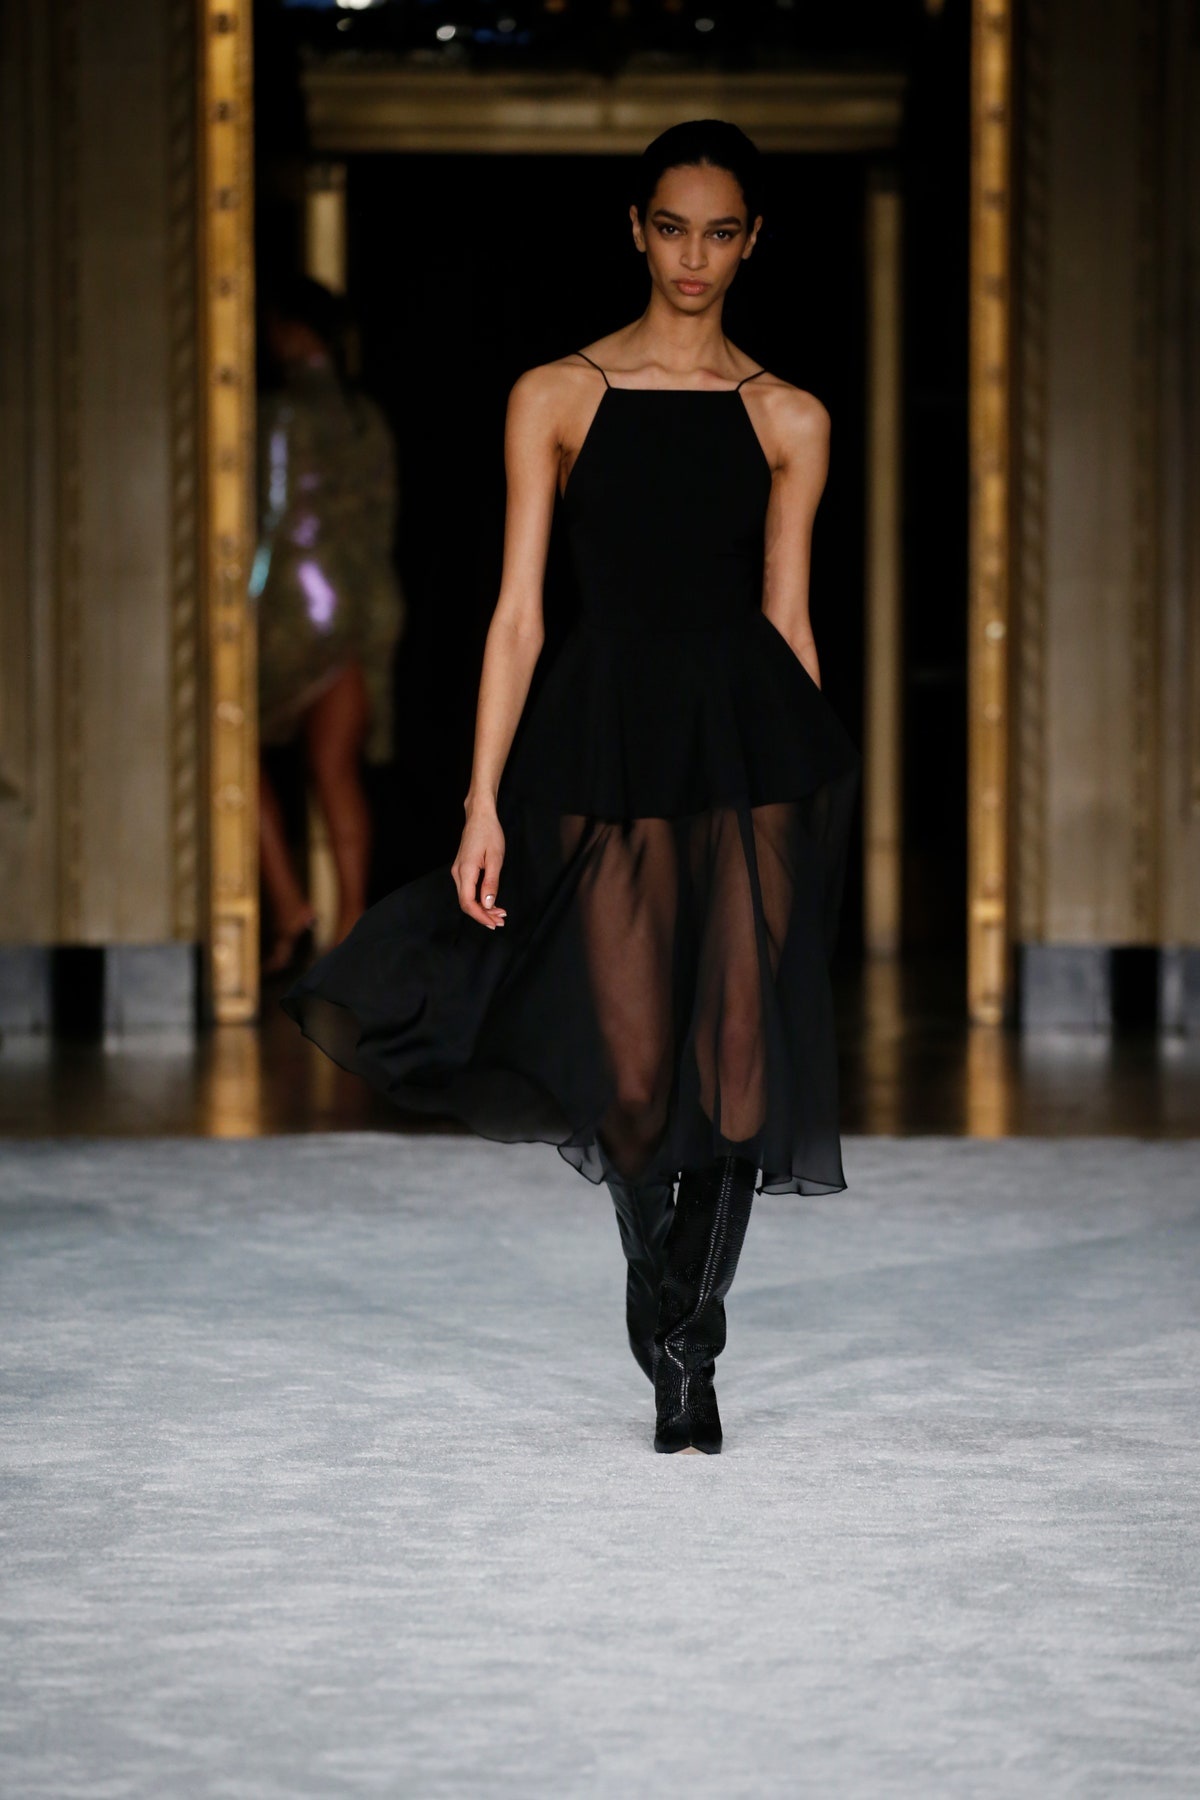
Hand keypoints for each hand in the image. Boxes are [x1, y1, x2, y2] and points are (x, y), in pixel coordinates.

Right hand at [451, 806, 507, 929]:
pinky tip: (490, 902)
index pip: (468, 902)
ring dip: (482, 908)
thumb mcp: (495, 858)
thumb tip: (487, 903)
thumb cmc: (489, 833)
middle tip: (500, 921)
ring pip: (467, 897)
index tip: (494, 923)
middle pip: (466, 903)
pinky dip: (479, 899)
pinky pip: (468, 889)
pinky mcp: (462, 869)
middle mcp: (458, 873)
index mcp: (465, 871)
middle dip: (483, 915)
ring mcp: (458, 871)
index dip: (480, 916)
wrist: (479, 816)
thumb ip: (491, 882)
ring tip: (498, 913)